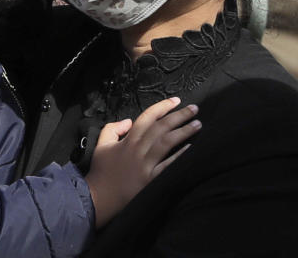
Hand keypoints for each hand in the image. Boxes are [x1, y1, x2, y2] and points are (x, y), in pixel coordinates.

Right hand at [85, 97, 199, 227]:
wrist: (99, 197)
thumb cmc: (101, 171)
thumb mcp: (101, 144)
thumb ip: (113, 128)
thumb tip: (128, 121)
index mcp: (128, 140)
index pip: (147, 117)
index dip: (162, 107)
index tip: (176, 100)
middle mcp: (138, 149)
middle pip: (162, 127)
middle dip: (179, 116)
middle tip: (194, 109)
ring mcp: (145, 165)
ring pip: (167, 143)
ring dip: (184, 132)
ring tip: (197, 124)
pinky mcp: (150, 180)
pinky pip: (168, 166)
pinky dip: (180, 156)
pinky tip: (191, 149)